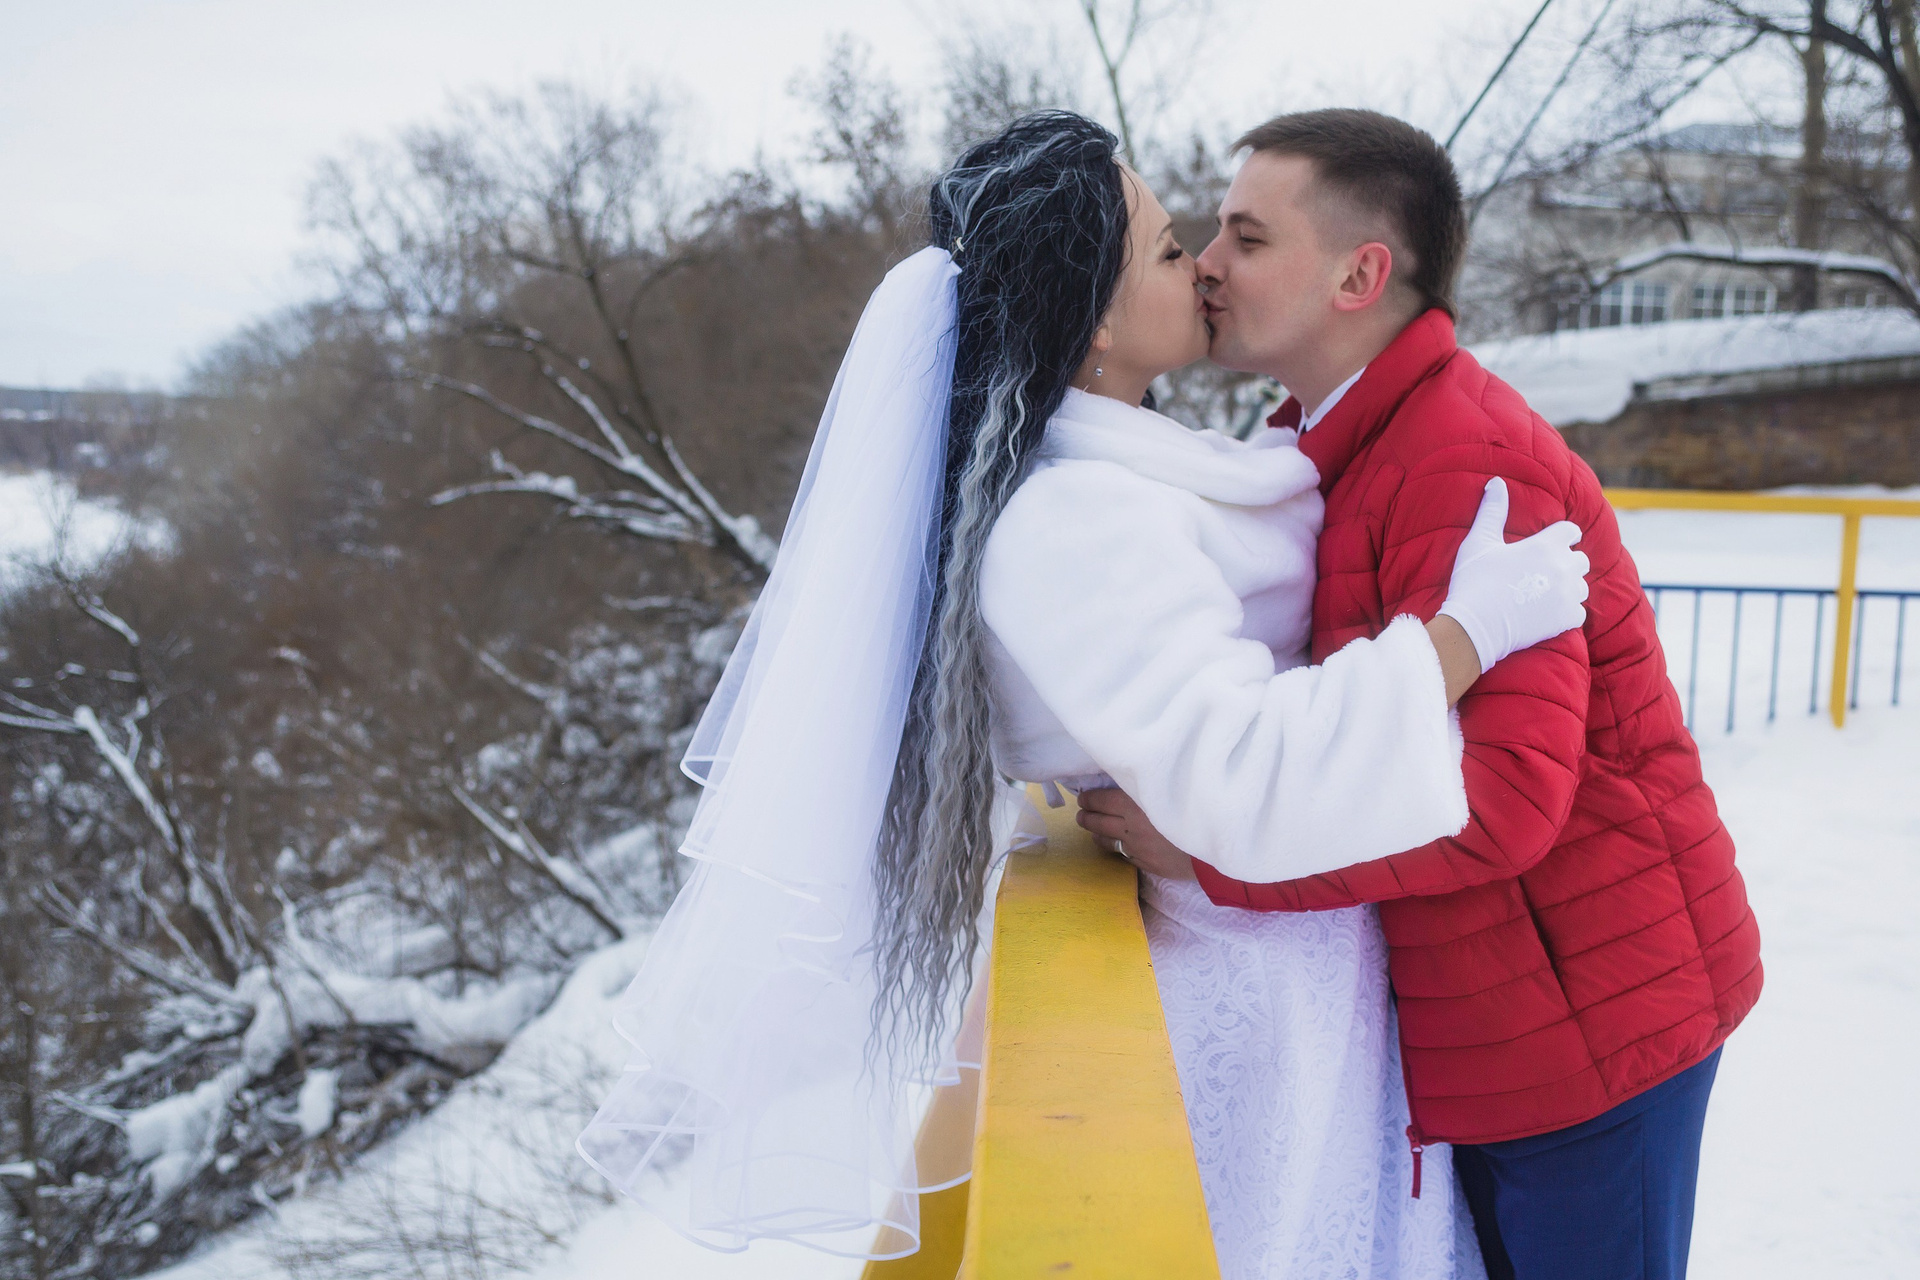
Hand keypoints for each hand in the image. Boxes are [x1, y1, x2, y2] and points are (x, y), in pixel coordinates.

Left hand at [1075, 788, 1197, 880]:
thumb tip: (1128, 782)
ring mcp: (1137, 848)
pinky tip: (1118, 844)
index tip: (1084, 797)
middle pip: (1097, 822)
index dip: (1089, 799)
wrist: (1215, 846)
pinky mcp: (1146, 864)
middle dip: (1085, 817)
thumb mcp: (1169, 791)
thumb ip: (1146, 789)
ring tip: (1092, 829)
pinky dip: (1117, 847)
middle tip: (1081, 813)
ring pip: (1106, 841)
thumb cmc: (1196, 810)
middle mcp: (1131, 827)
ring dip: (1096, 833)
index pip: (1101, 800)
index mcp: (1135, 804)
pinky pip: (1124, 855)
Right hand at [1436, 477, 1589, 672]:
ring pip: (1581, 586)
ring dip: (1569, 588)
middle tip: (1548, 570)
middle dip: (1568, 562)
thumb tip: (1496, 482)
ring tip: (1548, 593)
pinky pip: (1579, 613)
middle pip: (1581, 560)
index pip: (1571, 531)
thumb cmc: (1474, 582)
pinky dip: (1568, 613)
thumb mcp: (1479, 542)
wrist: (1474, 628)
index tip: (1560, 540)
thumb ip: (1492, 511)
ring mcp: (1567, 595)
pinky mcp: (1566, 620)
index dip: (1565, 534)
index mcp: (1545, 545)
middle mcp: (1562, 568)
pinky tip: (1550, 613)